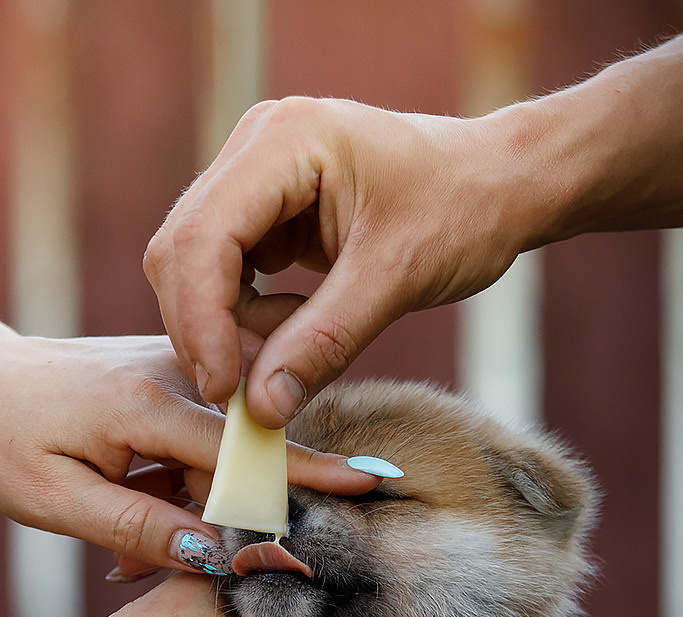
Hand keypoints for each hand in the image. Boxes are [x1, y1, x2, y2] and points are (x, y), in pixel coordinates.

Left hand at [0, 332, 384, 572]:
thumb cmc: (1, 441)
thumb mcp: (53, 503)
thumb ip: (138, 527)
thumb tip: (213, 556)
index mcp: (145, 403)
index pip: (243, 446)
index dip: (308, 472)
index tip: (370, 486)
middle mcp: (175, 373)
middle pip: (252, 446)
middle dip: (249, 506)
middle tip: (213, 558)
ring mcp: (179, 368)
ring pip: (232, 443)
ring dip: (206, 499)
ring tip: (123, 537)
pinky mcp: (177, 376)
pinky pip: (211, 433)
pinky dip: (192, 480)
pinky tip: (133, 510)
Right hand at [146, 98, 535, 426]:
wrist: (499, 184)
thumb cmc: (463, 210)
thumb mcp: (397, 280)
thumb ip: (324, 343)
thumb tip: (260, 408)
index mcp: (285, 140)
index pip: (204, 236)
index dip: (202, 320)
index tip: (225, 391)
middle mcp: (256, 145)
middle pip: (183, 249)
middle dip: (204, 330)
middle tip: (243, 397)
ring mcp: (255, 173)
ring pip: (196, 265)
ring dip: (223, 327)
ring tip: (280, 363)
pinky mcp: (265, 207)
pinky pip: (225, 271)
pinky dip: (244, 317)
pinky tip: (290, 335)